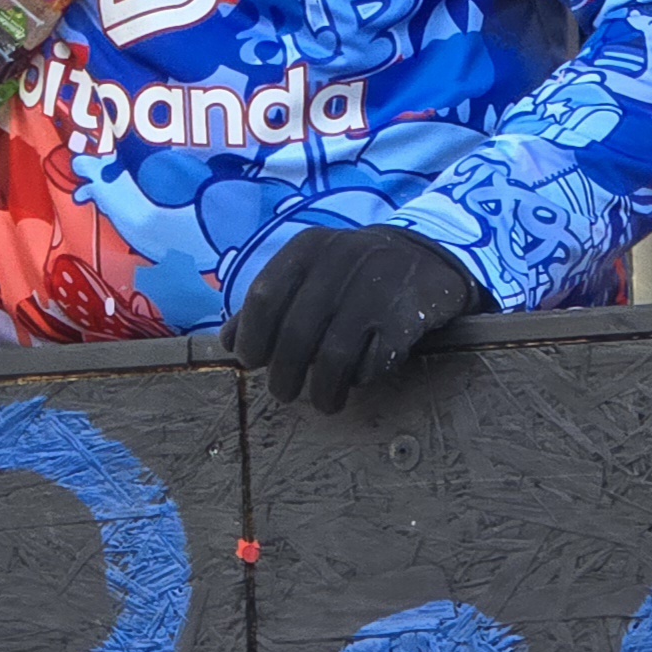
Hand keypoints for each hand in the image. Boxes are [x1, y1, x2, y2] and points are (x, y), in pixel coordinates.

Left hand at [222, 224, 482, 414]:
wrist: (423, 254)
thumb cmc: (351, 272)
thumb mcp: (309, 273)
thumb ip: (270, 303)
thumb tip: (228, 342)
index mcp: (307, 249)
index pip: (264, 296)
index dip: (253, 336)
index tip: (253, 362)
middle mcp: (338, 262)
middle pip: (296, 333)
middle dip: (285, 374)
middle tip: (285, 393)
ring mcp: (374, 287)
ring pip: (334, 355)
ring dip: (324, 389)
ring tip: (324, 401)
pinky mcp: (406, 313)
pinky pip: (375, 360)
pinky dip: (363, 376)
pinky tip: (360, 379)